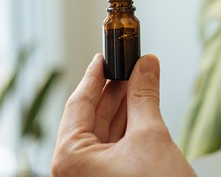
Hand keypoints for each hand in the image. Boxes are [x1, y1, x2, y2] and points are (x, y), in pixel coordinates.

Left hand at [51, 53, 194, 176]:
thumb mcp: (151, 136)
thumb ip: (145, 95)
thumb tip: (145, 65)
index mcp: (69, 158)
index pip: (78, 102)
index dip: (95, 74)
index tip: (105, 54)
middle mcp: (73, 170)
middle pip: (90, 116)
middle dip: (113, 88)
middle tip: (129, 62)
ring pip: (103, 131)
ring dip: (122, 105)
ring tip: (140, 78)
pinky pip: (112, 147)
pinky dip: (127, 126)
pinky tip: (142, 106)